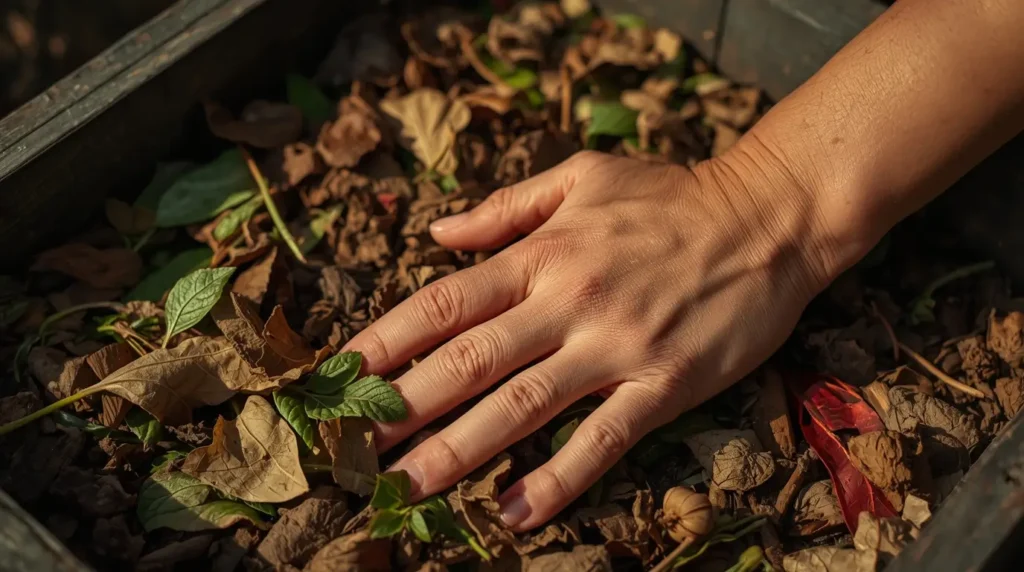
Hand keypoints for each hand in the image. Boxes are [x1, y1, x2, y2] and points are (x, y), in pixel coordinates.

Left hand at [343, 146, 842, 529]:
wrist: (767, 216)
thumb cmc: (670, 195)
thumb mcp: (582, 178)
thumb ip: (505, 207)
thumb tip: (437, 231)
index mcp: (541, 253)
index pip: (443, 302)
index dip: (384, 341)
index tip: (338, 377)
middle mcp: (567, 300)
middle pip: (467, 361)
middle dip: (402, 408)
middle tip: (350, 450)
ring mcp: (616, 345)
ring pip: (522, 406)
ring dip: (458, 451)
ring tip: (406, 488)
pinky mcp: (665, 382)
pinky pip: (604, 438)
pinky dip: (559, 478)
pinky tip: (516, 513)